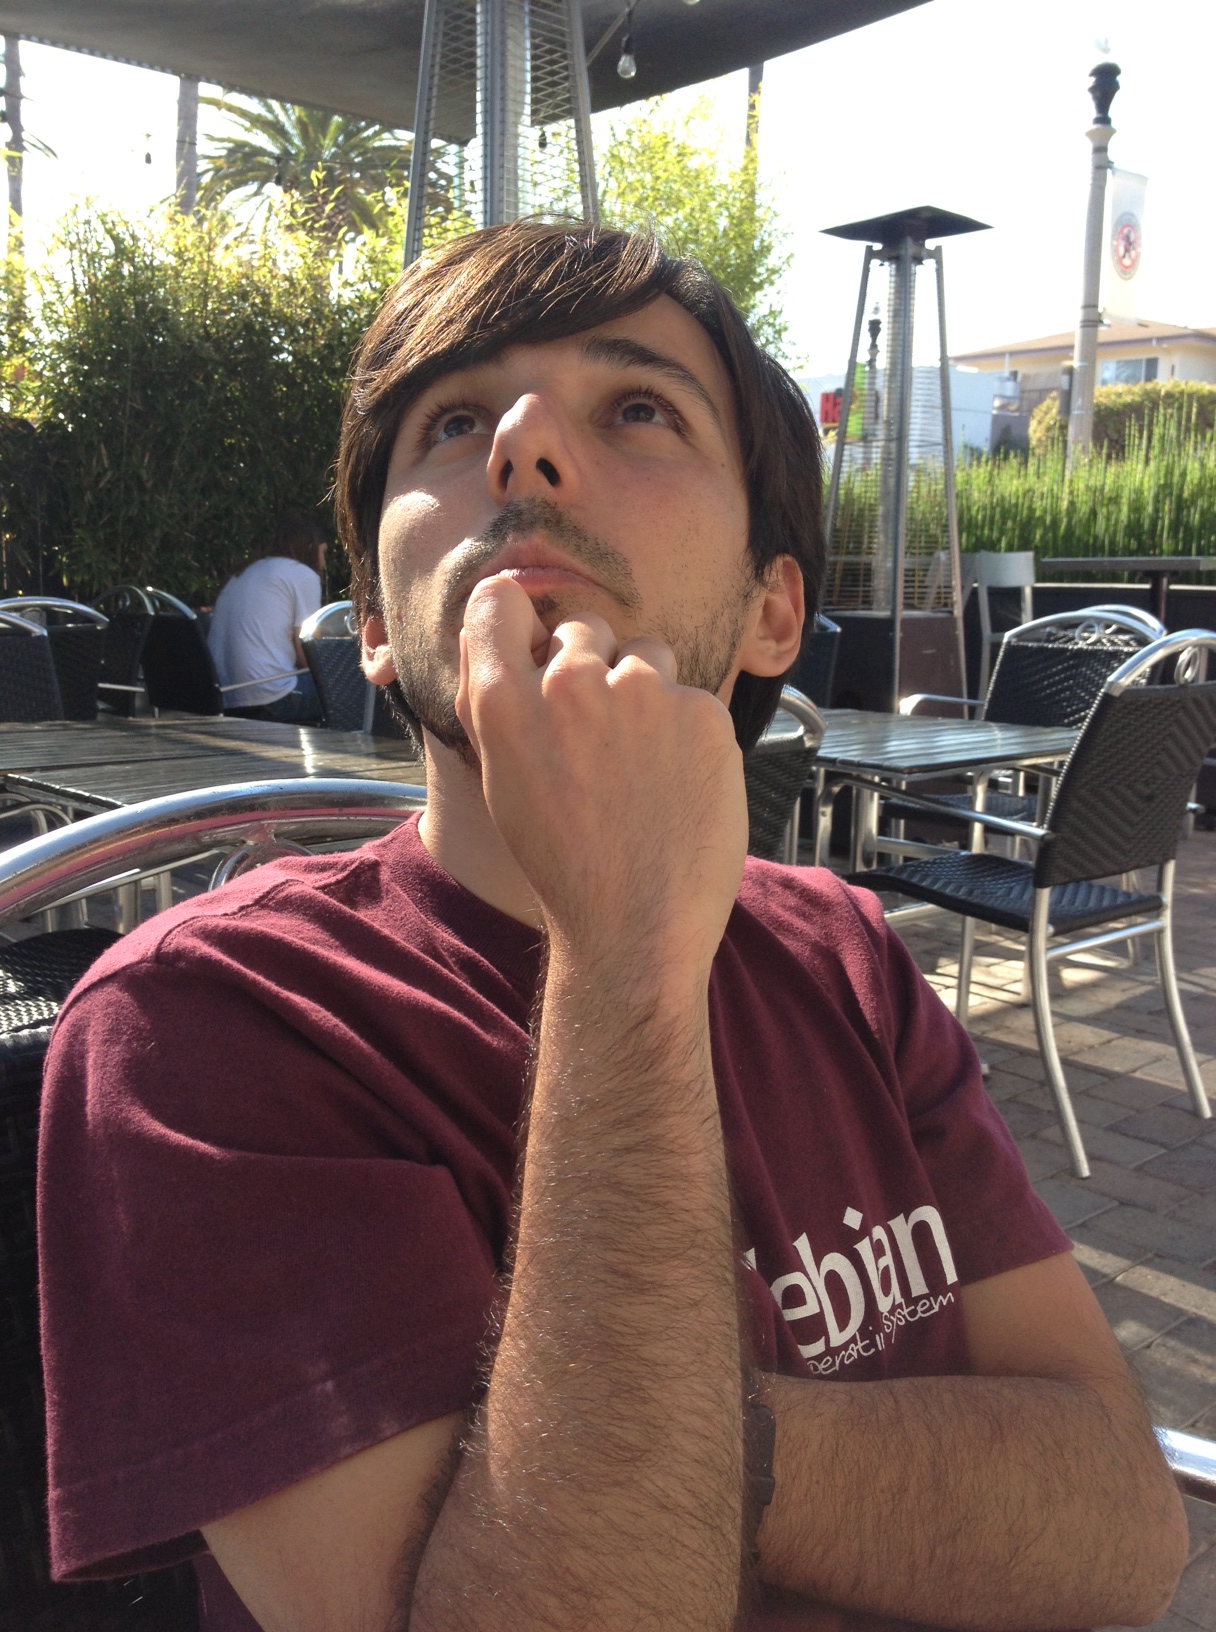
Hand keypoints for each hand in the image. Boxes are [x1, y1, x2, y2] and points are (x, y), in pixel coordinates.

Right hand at [456, 575, 746, 974]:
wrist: (635, 928)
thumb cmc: (564, 864)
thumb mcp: (502, 781)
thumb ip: (493, 703)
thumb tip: (487, 636)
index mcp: (504, 702)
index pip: (497, 600)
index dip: (517, 618)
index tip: (533, 643)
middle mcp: (569, 682)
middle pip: (582, 628)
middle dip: (592, 666)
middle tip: (600, 740)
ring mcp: (642, 692)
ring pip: (645, 653)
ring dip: (644, 691)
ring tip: (642, 765)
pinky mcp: (702, 711)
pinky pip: (691, 697)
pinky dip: (688, 732)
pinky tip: (678, 785)